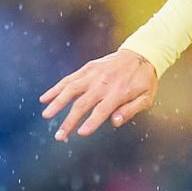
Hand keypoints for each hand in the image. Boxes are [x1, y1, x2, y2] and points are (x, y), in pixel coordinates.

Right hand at [40, 48, 158, 141]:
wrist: (141, 54)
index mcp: (119, 93)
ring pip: (71, 89)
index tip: (80, 134)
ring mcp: (93, 74)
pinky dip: (56, 88)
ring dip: (57, 103)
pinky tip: (45, 98)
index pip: (101, 110)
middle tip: (59, 136)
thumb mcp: (146, 97)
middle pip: (82, 104)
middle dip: (69, 121)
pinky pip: (69, 79)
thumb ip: (131, 110)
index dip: (91, 122)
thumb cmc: (144, 81)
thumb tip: (114, 122)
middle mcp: (103, 83)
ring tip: (46, 116)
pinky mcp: (87, 68)